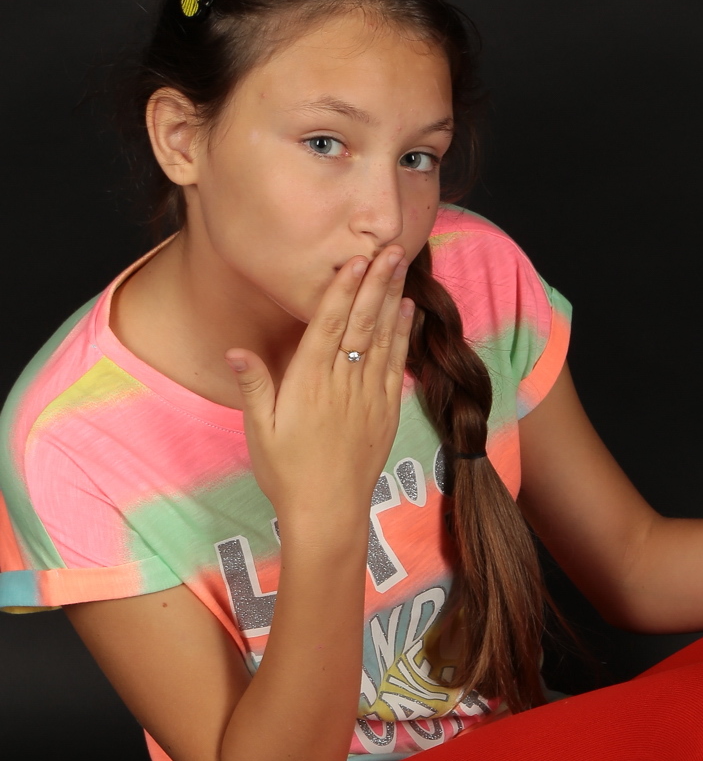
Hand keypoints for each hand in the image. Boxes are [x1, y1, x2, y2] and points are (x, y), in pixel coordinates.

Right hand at [225, 248, 412, 534]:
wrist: (329, 513)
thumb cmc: (287, 473)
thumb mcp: (261, 431)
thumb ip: (255, 387)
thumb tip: (236, 350)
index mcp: (309, 383)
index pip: (328, 326)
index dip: (342, 290)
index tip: (354, 259)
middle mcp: (342, 384)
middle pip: (361, 323)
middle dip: (375, 282)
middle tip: (388, 246)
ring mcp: (368, 397)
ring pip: (382, 338)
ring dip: (392, 299)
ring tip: (400, 266)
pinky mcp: (385, 412)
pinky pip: (396, 365)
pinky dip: (402, 336)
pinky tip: (407, 312)